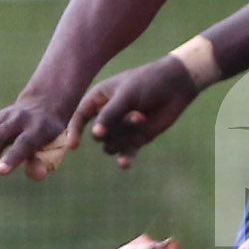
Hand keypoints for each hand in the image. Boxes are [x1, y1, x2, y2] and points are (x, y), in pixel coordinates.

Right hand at [0, 97, 75, 186]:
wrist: (43, 106)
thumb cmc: (53, 136)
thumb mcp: (58, 148)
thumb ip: (48, 161)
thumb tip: (37, 174)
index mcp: (39, 127)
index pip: (24, 143)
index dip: (12, 157)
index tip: (0, 172)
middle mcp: (18, 119)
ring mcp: (1, 117)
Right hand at [72, 55, 200, 167]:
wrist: (175, 86)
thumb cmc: (147, 83)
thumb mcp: (126, 96)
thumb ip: (110, 114)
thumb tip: (95, 134)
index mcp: (98, 99)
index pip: (79, 118)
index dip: (74, 132)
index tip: (73, 146)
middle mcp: (106, 116)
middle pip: (98, 135)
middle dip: (116, 128)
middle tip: (138, 114)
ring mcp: (121, 129)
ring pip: (110, 146)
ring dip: (126, 136)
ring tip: (143, 118)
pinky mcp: (136, 139)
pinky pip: (125, 154)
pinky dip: (125, 159)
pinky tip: (125, 164)